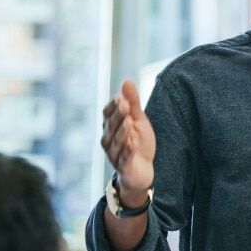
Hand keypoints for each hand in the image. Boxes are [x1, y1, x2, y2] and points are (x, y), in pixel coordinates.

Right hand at [101, 80, 155, 205]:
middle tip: (126, 104)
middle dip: (118, 115)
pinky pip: (124, 160)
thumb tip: (127, 80)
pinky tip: (133, 145)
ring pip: (115, 142)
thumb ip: (133, 102)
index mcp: (110, 127)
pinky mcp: (123, 168)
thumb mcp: (138, 120)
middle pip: (111, 126)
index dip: (113, 106)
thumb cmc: (138, 142)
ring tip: (129, 121)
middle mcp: (108, 140)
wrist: (142, 170)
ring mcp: (114, 155)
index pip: (107, 114)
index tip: (122, 97)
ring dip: (122, 132)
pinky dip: (127, 153)